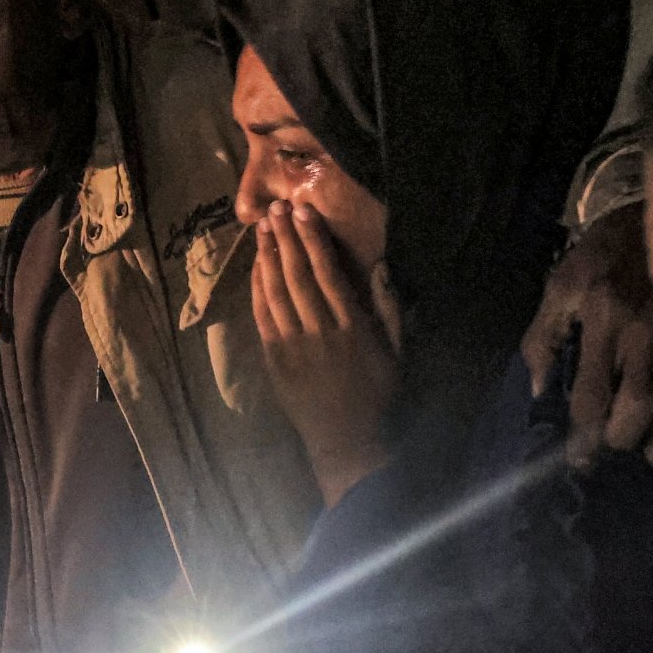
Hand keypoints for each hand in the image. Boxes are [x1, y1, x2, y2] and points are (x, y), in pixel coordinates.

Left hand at [253, 201, 397, 505]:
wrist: (349, 443)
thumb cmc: (379, 396)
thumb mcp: (397, 352)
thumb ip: (390, 309)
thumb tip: (381, 267)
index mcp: (352, 326)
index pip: (328, 272)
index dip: (313, 239)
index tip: (303, 212)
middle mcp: (320, 331)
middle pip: (297, 275)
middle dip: (285, 239)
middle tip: (275, 209)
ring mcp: (294, 347)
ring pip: (276, 292)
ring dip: (267, 257)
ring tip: (261, 228)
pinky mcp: (275, 362)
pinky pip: (262, 318)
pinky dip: (257, 290)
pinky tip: (254, 268)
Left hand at [521, 201, 652, 467]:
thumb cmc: (601, 253)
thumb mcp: (560, 286)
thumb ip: (544, 337)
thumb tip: (539, 388)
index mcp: (603, 318)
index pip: (590, 393)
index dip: (582, 434)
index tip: (578, 460)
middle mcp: (643, 331)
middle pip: (636, 404)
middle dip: (620, 438)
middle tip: (609, 452)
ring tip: (646, 454)